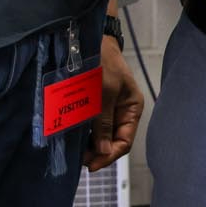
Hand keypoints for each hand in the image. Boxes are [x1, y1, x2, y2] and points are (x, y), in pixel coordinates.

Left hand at [83, 33, 142, 171]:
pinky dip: (83, 134)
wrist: (92, 41)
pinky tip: (73, 138)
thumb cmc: (103, 64)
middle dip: (97, 152)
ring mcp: (108, 110)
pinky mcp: (95, 106)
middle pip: (112, 141)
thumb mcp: (105, 93)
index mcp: (132, 109)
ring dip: (89, 145)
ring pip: (100, 136)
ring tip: (74, 151)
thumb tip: (104, 151)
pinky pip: (91, 126)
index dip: (109, 155)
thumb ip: (104, 122)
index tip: (91, 165)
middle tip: (79, 159)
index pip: (124, 142)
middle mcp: (122, 113)